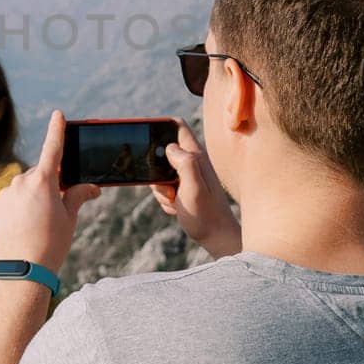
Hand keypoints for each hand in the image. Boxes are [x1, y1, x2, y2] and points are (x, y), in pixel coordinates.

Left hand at [0, 109, 100, 272]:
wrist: (24, 269)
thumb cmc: (52, 243)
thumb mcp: (69, 218)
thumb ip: (78, 195)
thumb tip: (92, 187)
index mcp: (43, 181)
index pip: (53, 149)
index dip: (56, 130)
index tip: (58, 114)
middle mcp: (21, 182)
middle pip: (39, 176)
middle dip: (47, 186)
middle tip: (53, 211)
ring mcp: (5, 194)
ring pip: (22, 189)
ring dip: (30, 199)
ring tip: (35, 225)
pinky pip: (8, 201)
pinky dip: (15, 209)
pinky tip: (21, 228)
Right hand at [149, 124, 241, 257]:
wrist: (216, 237)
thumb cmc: (207, 214)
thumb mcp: (194, 188)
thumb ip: (185, 163)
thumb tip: (170, 147)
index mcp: (196, 156)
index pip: (177, 127)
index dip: (161, 126)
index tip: (147, 137)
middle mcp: (192, 162)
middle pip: (162, 152)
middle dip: (155, 169)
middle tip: (168, 186)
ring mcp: (186, 176)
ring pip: (159, 173)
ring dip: (160, 188)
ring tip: (175, 200)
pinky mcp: (182, 188)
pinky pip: (163, 188)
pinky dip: (165, 198)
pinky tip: (177, 207)